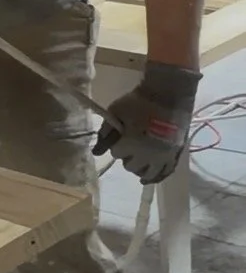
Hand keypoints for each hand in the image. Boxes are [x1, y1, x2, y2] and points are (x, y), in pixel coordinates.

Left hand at [93, 60, 200, 182]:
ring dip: (140, 167)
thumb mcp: (116, 112)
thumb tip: (96, 152)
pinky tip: (148, 178)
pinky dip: (157, 176)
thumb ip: (105, 133)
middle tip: (131, 145)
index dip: (117, 144)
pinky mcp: (175, 154)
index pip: (116, 153)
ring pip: (147, 173)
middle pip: (130, 166)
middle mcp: (147, 155)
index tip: (120, 137)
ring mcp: (163, 157)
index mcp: (130, 145)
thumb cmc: (139, 101)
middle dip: (128, 157)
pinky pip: (166, 173)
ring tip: (139, 160)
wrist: (169, 94)